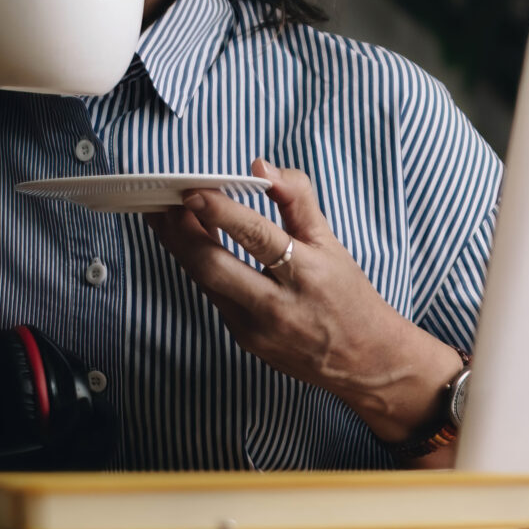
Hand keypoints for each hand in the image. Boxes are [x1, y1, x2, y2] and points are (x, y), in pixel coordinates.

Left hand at [148, 158, 462, 444]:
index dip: (222, 212)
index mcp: (307, 273)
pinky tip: (190, 246)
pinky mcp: (245, 341)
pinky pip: (214, 298)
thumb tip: (261, 169)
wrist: (364, 360)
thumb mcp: (332, 241)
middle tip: (163, 202)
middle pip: (214, 266)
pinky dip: (199, 268)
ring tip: (166, 218)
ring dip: (181, 248)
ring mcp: (257, 329)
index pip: (257, 236)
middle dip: (182, 232)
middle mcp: (279, 305)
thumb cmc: (348, 294)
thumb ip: (297, 199)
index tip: (194, 192)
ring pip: (206, 283)